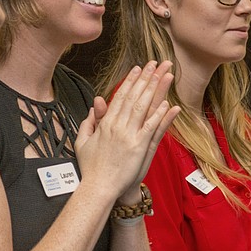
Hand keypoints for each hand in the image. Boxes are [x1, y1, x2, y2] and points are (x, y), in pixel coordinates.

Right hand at [75, 61, 179, 203]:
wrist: (98, 188)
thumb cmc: (91, 168)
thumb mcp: (83, 141)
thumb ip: (89, 122)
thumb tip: (95, 106)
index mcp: (105, 124)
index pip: (120, 96)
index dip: (131, 81)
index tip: (139, 68)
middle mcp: (118, 126)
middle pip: (134, 97)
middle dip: (146, 78)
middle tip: (156, 63)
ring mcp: (129, 136)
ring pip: (144, 107)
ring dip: (156, 90)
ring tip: (165, 75)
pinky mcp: (139, 147)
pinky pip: (151, 128)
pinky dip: (160, 115)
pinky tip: (168, 103)